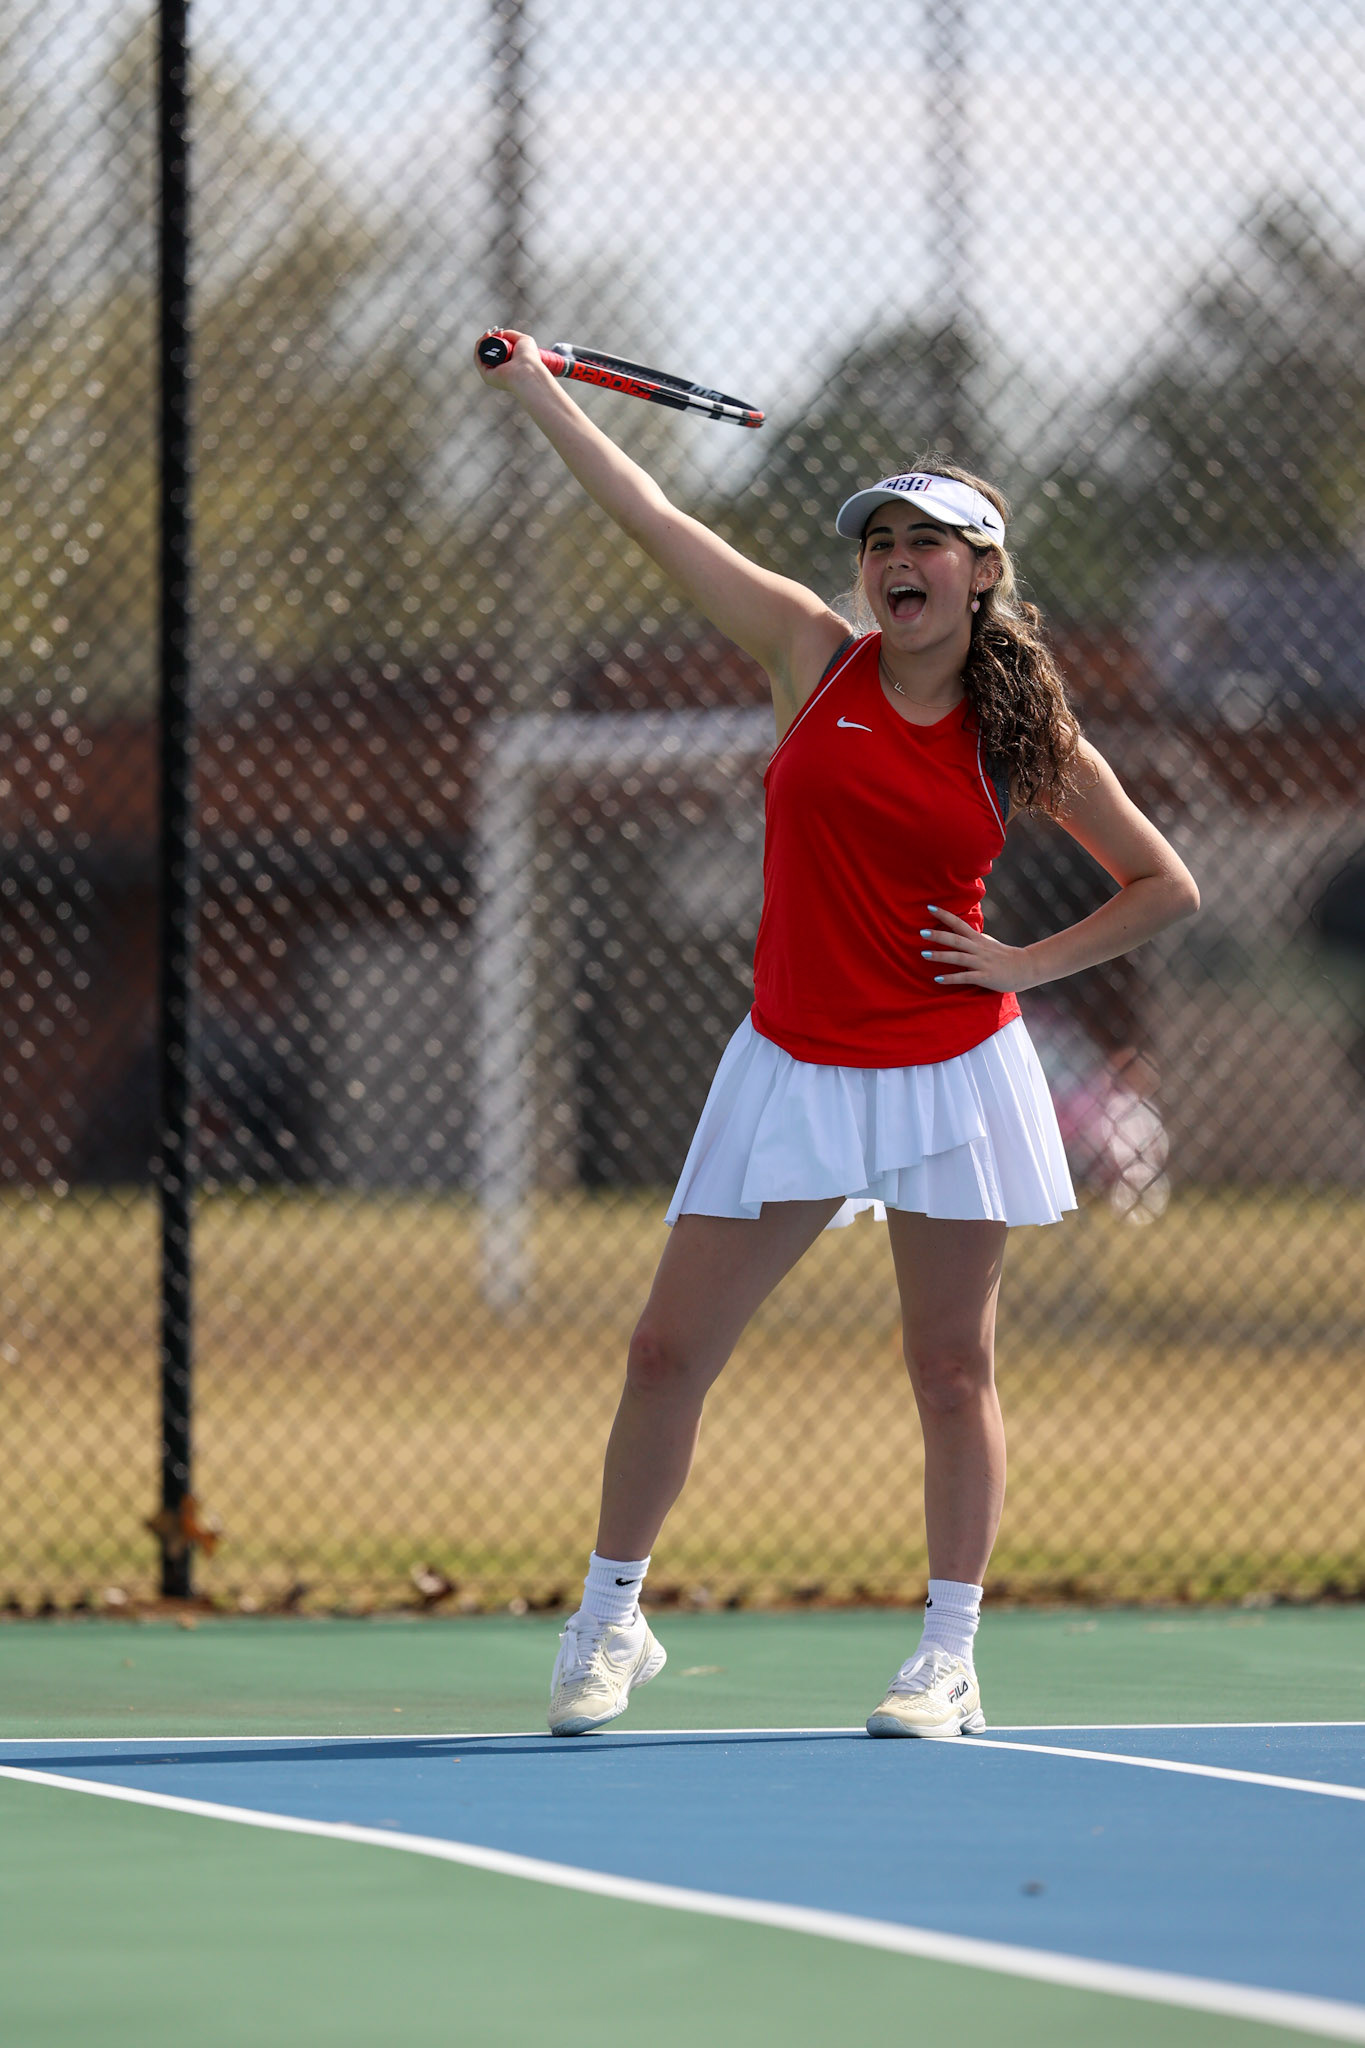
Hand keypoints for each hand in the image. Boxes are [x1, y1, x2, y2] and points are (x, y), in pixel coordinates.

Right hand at [474, 328, 553, 398]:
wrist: (528, 370)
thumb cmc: (529, 357)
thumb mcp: (523, 340)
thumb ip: (511, 334)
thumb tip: (499, 333)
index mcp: (509, 365)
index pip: (497, 351)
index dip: (495, 339)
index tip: (497, 330)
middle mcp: (500, 371)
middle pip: (488, 352)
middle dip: (487, 339)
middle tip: (492, 330)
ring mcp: (492, 374)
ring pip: (481, 355)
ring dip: (482, 341)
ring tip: (488, 333)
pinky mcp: (486, 376)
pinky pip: (478, 359)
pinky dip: (478, 347)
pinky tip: (484, 337)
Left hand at [920, 906, 1035, 991]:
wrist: (1026, 968)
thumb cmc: (1004, 956)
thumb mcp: (987, 943)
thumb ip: (973, 938)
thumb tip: (959, 931)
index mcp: (978, 939)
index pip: (958, 923)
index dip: (944, 915)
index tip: (929, 907)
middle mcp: (978, 948)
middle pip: (956, 939)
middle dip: (938, 935)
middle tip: (921, 932)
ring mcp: (981, 962)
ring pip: (958, 957)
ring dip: (940, 956)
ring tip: (923, 955)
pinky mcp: (984, 977)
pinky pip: (965, 977)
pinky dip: (951, 978)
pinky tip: (937, 979)